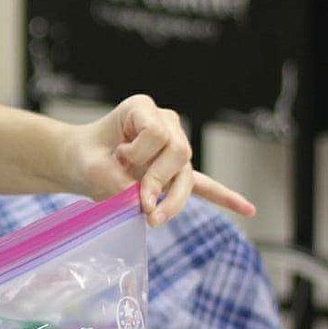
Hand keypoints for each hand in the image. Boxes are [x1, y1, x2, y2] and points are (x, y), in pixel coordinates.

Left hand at [63, 94, 255, 227]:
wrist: (80, 161)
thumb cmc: (84, 156)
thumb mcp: (91, 166)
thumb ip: (118, 183)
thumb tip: (145, 204)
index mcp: (142, 109)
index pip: (158, 133)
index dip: (140, 153)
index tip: (118, 158)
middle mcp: (164, 123)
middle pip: (179, 152)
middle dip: (159, 181)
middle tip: (137, 200)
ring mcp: (173, 148)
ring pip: (186, 175)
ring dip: (172, 201)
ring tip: (152, 219)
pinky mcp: (175, 171)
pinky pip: (204, 185)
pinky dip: (224, 197)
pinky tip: (247, 209)